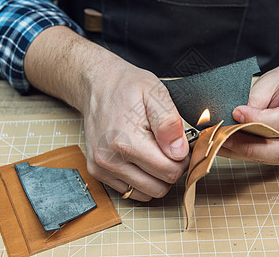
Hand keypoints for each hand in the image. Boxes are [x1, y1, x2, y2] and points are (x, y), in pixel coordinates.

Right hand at [80, 50, 189, 200]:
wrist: (98, 85)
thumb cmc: (127, 87)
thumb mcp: (156, 93)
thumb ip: (170, 123)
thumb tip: (179, 152)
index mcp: (126, 141)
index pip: (169, 172)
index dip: (182, 159)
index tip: (178, 145)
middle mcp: (110, 159)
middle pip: (159, 187)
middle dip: (169, 170)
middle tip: (167, 148)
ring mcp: (101, 168)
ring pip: (146, 193)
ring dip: (155, 178)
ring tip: (153, 152)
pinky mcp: (97, 172)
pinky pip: (130, 191)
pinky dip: (140, 180)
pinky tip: (140, 159)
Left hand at [220, 60, 278, 164]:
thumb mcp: (270, 82)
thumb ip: (256, 102)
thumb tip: (236, 120)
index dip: (260, 121)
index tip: (236, 114)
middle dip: (250, 147)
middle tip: (223, 137)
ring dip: (247, 153)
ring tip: (223, 144)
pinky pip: (275, 159)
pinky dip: (252, 155)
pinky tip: (233, 148)